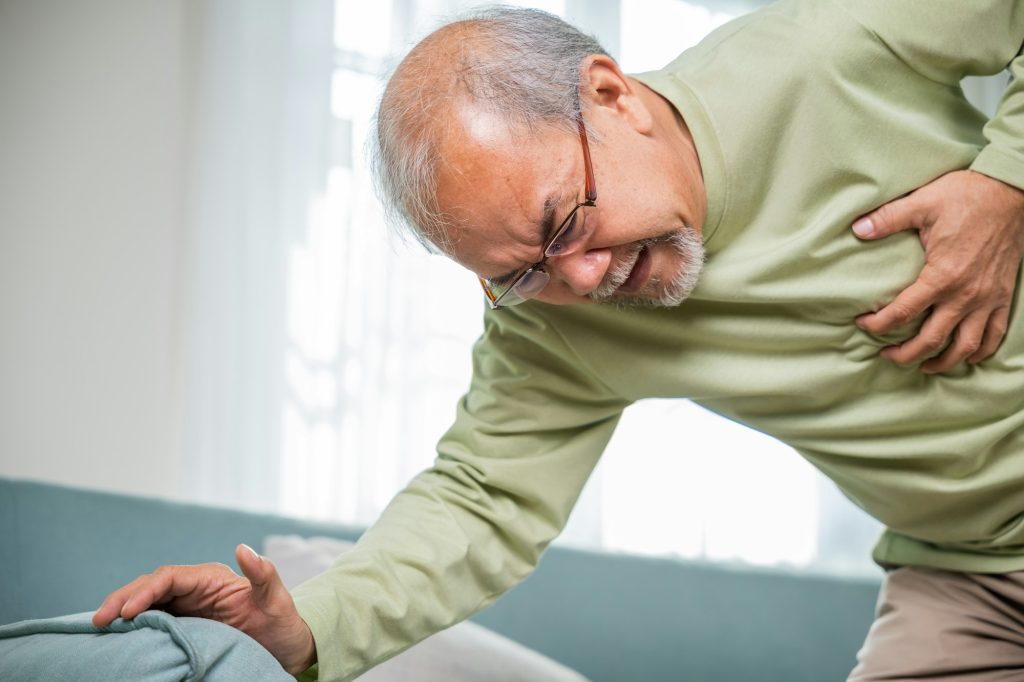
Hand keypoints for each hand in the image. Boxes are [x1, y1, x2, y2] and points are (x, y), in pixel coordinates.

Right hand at [92, 544, 316, 674]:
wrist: (285, 646)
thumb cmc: (282, 623)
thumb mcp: (277, 600)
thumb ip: (263, 574)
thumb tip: (243, 547)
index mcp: (212, 578)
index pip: (170, 577)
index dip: (146, 590)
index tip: (129, 612)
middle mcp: (196, 587)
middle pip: (150, 586)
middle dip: (123, 599)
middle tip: (99, 620)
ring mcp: (188, 605)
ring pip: (146, 601)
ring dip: (122, 610)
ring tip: (98, 626)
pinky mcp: (185, 623)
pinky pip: (152, 619)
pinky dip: (132, 624)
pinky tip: (116, 636)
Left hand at [852, 170, 1023, 372]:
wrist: (1012, 191)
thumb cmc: (967, 196)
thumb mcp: (922, 202)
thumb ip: (888, 218)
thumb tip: (857, 229)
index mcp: (942, 276)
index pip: (903, 313)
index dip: (878, 324)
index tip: (862, 324)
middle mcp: (966, 295)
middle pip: (931, 340)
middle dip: (905, 355)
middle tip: (886, 355)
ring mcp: (987, 299)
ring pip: (965, 347)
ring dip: (942, 362)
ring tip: (923, 366)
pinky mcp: (1003, 296)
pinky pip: (994, 335)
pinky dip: (979, 351)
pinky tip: (965, 357)